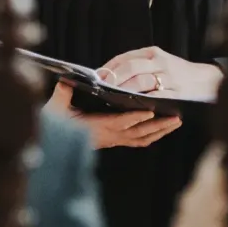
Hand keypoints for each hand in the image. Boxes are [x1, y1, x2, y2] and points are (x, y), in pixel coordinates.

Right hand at [46, 82, 181, 149]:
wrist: (51, 146)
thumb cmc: (52, 125)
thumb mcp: (55, 109)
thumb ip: (62, 95)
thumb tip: (66, 80)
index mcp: (95, 128)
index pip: (118, 123)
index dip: (134, 118)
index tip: (149, 112)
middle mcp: (107, 137)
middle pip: (137, 133)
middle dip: (158, 126)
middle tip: (176, 118)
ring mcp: (111, 141)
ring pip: (140, 139)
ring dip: (159, 132)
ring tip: (176, 122)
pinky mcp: (112, 142)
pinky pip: (136, 142)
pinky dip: (150, 136)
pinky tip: (161, 131)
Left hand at [95, 47, 223, 100]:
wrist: (205, 80)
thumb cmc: (176, 73)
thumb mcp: (158, 62)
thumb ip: (138, 66)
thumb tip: (109, 75)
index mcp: (152, 53)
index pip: (125, 58)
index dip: (109, 68)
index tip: (97, 77)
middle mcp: (160, 62)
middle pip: (131, 68)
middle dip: (114, 79)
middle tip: (102, 88)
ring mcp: (168, 77)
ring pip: (141, 81)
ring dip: (124, 90)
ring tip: (113, 97)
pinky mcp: (175, 92)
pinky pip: (155, 96)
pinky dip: (142, 101)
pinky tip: (132, 106)